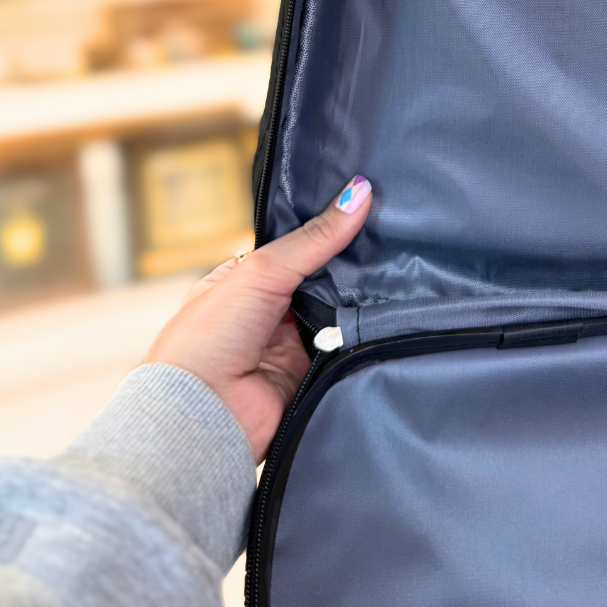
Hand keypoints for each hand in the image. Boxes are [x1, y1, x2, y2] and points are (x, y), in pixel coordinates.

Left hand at [146, 175, 371, 461]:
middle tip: (397, 234)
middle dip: (353, 264)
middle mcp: (271, 310)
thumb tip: (359, 192)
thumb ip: (315, 238)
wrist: (202, 414)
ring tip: (404, 266)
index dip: (331, 229)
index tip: (372, 203)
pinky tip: (393, 310)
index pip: (300, 246)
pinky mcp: (314, 373)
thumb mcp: (262, 271)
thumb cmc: (208, 337)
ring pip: (341, 310)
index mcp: (248, 280)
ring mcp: (293, 343)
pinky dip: (363, 332)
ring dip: (361, 298)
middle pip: (325, 278)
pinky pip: (348, 345)